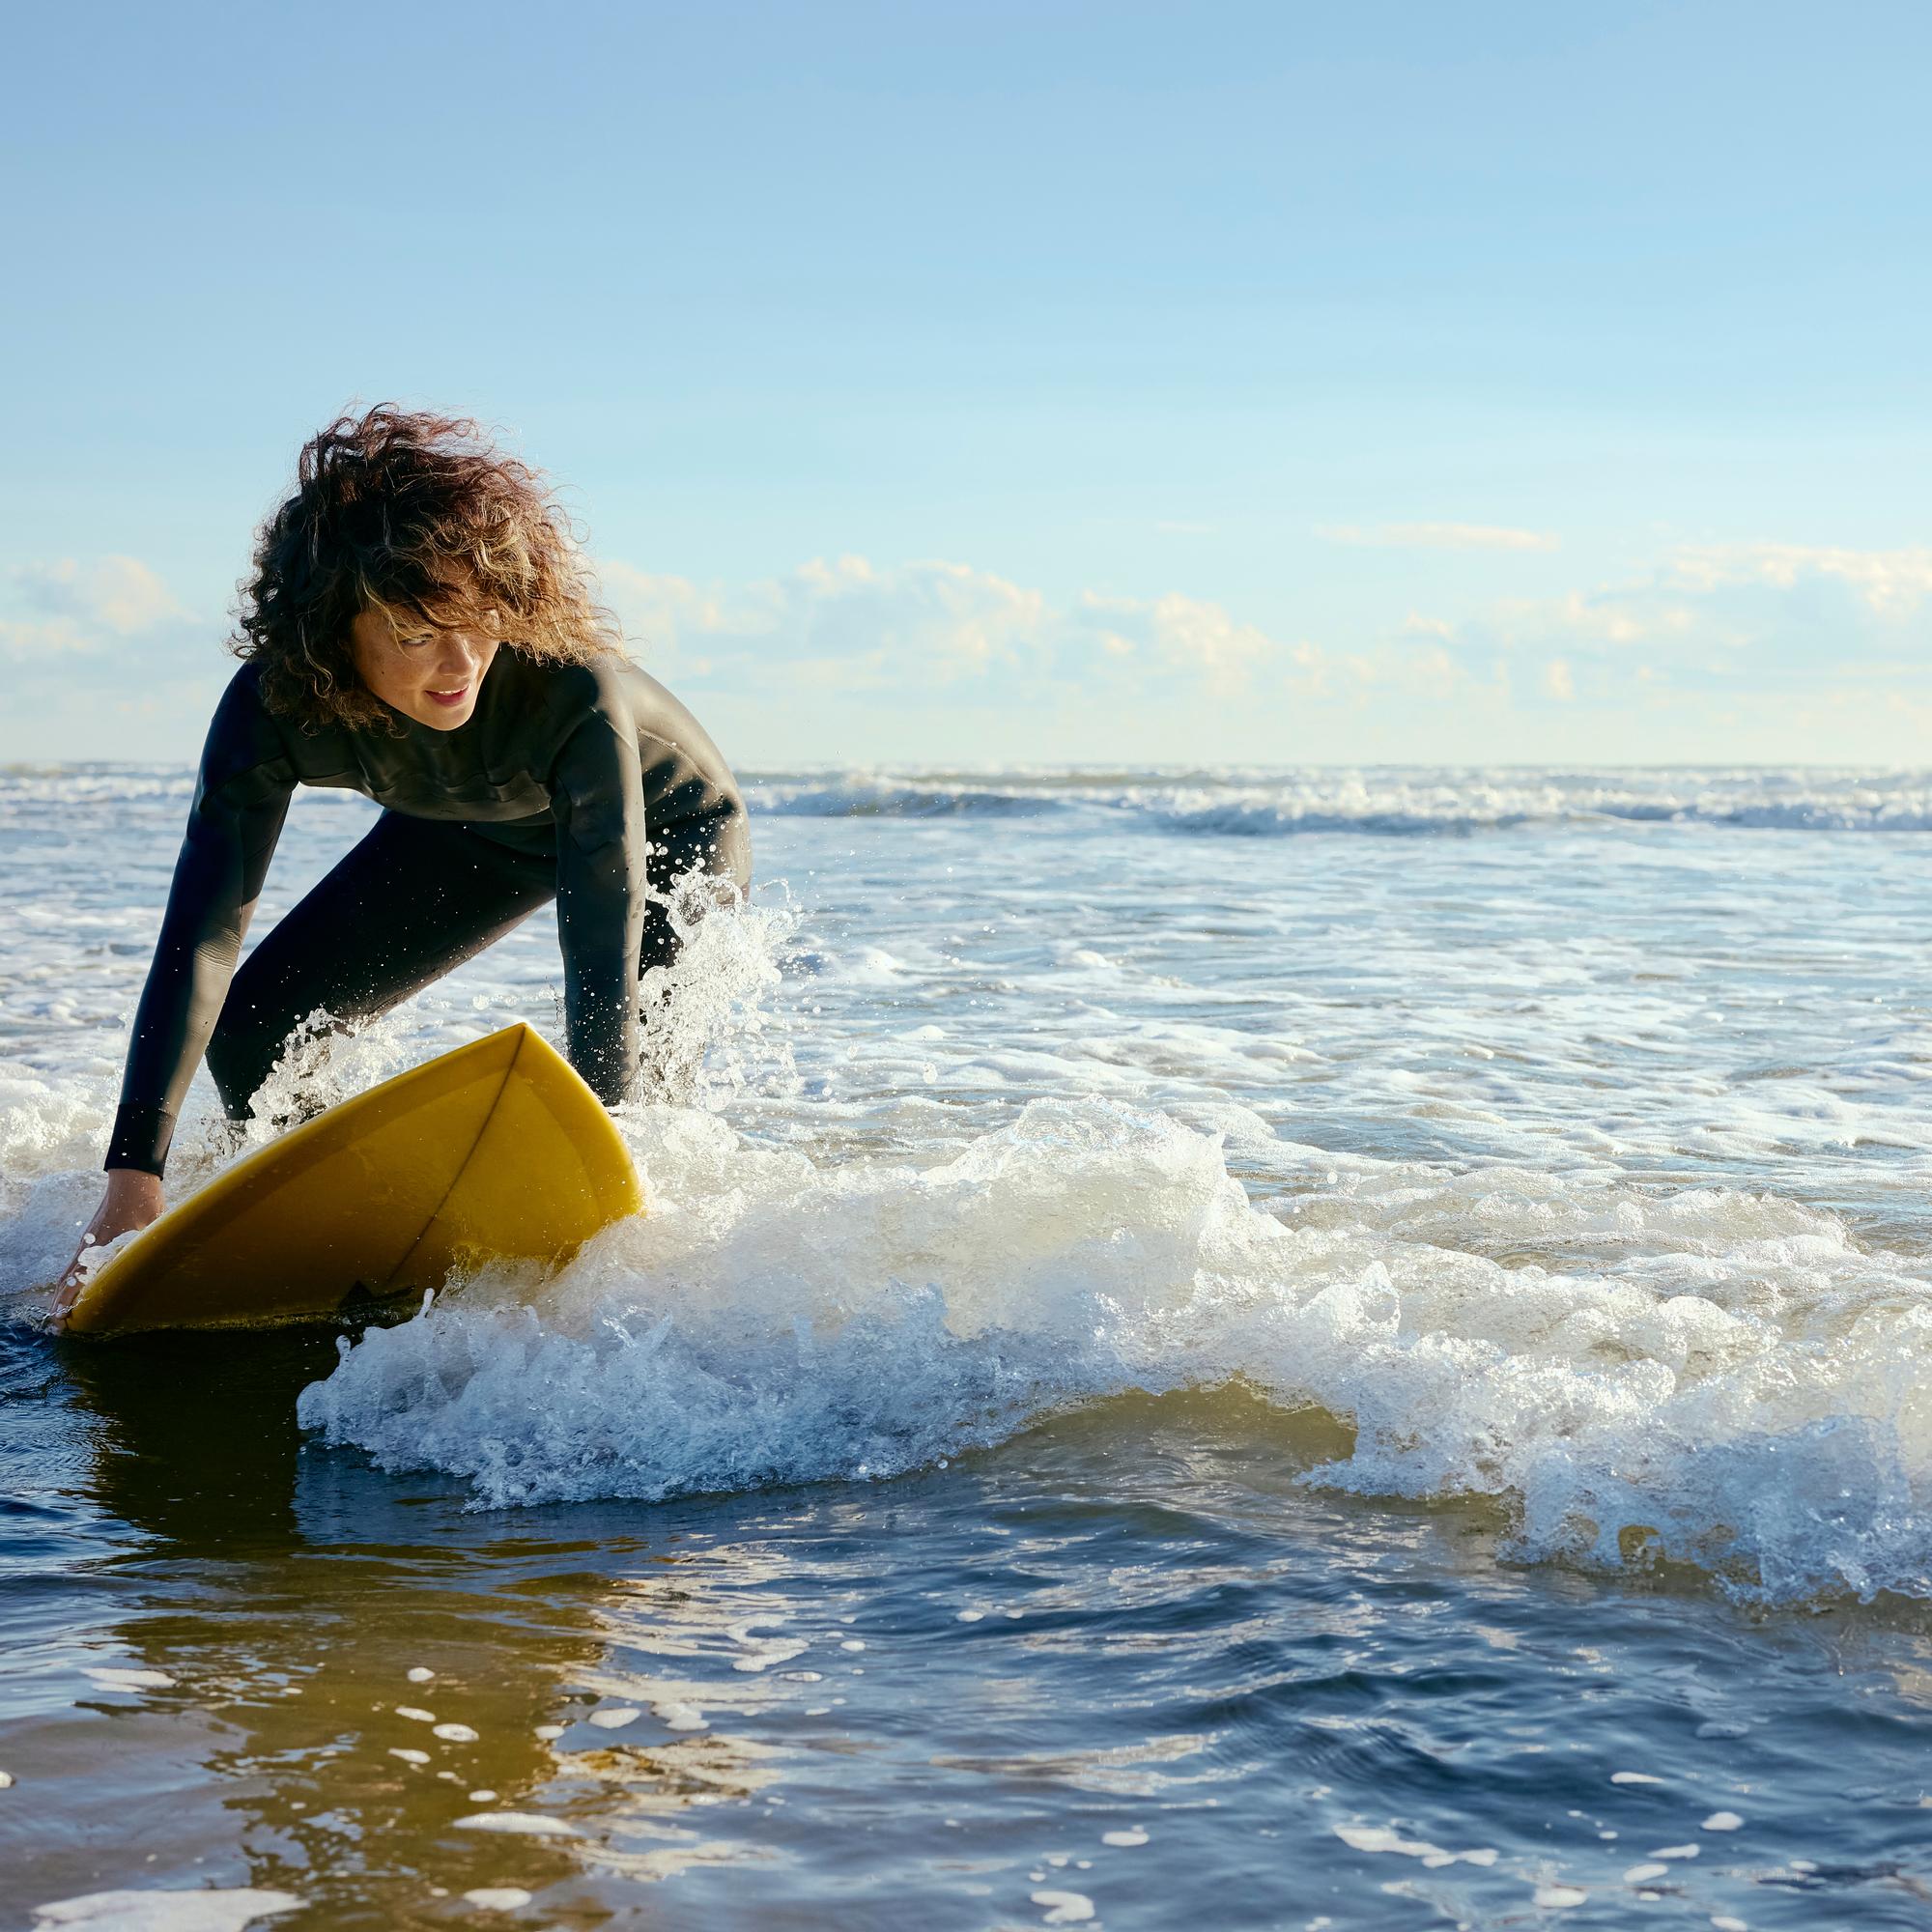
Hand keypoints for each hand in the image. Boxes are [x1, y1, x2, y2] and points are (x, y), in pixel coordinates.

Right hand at [53, 1170, 163, 1327]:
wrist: (132, 1178)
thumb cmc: (143, 1202)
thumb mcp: (152, 1228)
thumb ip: (149, 1249)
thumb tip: (155, 1270)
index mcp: (98, 1246)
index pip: (76, 1281)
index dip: (68, 1301)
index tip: (62, 1319)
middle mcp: (87, 1246)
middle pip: (66, 1280)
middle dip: (60, 1303)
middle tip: (58, 1325)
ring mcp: (87, 1241)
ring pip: (68, 1272)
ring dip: (63, 1292)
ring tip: (60, 1312)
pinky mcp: (92, 1237)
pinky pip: (75, 1263)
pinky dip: (69, 1279)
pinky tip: (73, 1288)